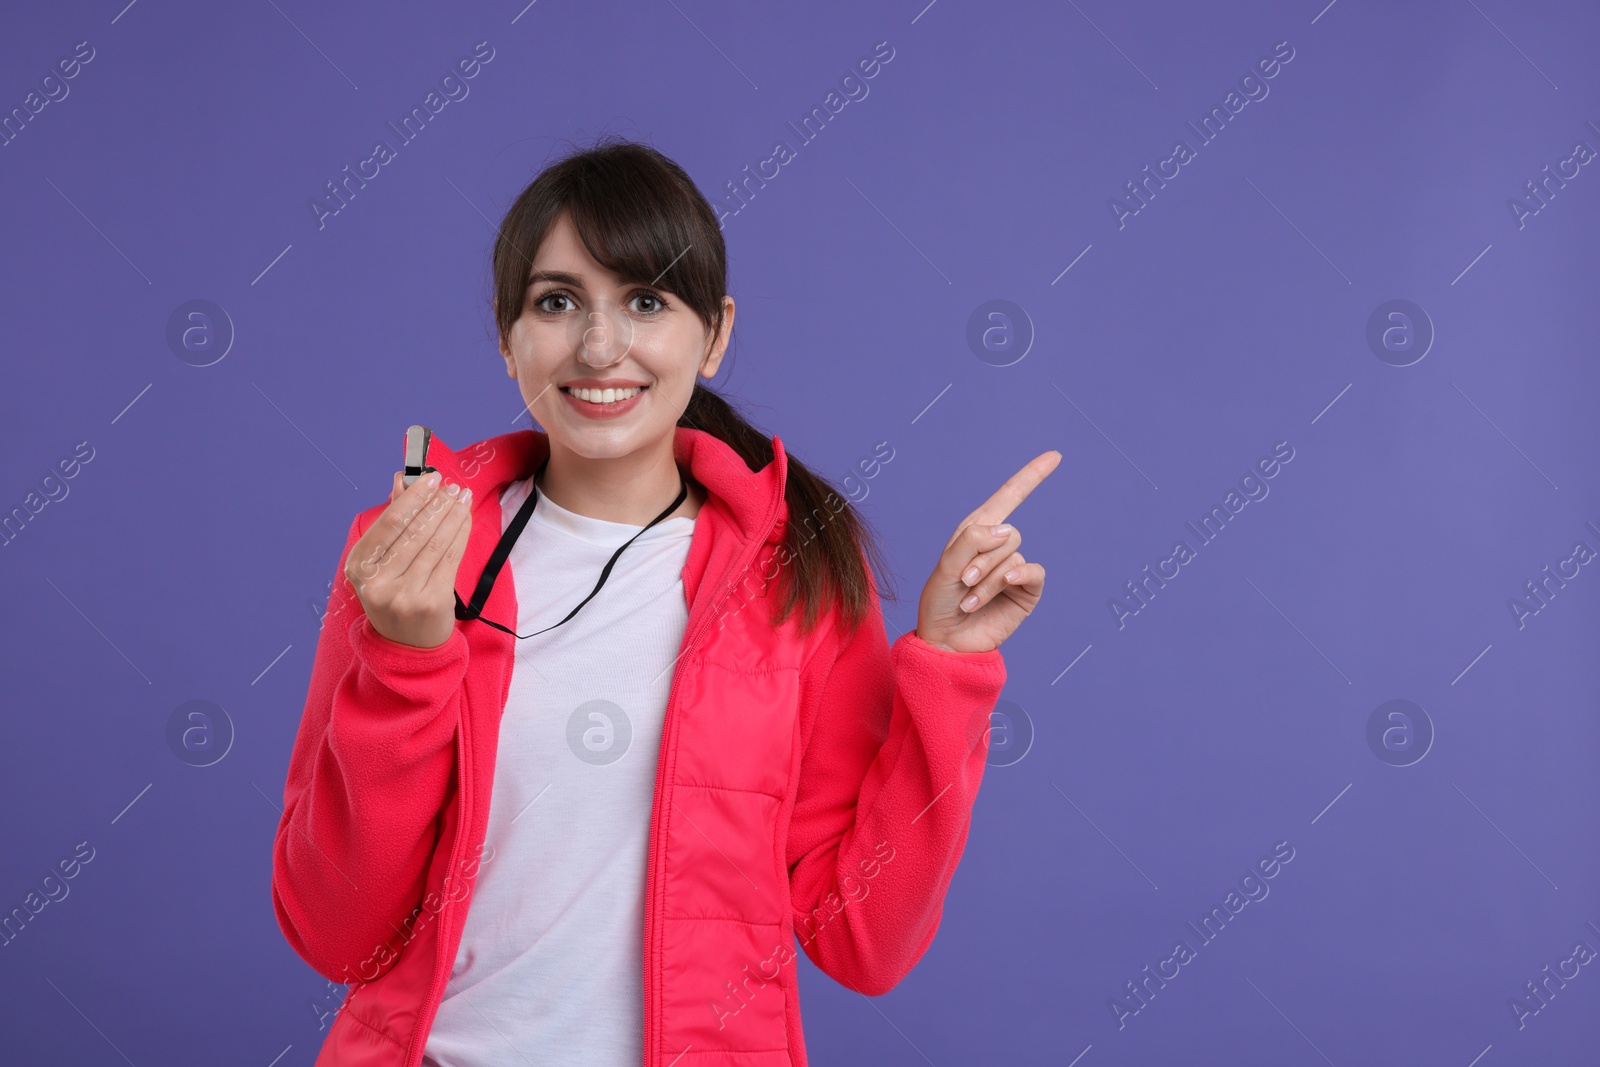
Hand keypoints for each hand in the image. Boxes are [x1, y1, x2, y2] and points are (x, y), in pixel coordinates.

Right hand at [343, 471, 473, 648]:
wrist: (407, 645)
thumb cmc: (395, 595)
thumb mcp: (383, 562)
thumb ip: (393, 521)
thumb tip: (401, 479)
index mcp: (359, 567)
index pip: (389, 523)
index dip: (414, 497)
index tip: (431, 478)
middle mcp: (377, 582)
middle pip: (415, 530)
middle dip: (437, 503)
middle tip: (452, 486)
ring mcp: (405, 594)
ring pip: (436, 542)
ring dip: (453, 515)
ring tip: (462, 497)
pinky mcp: (432, 601)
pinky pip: (451, 558)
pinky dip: (461, 534)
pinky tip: (465, 518)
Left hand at [915, 450, 1059, 653]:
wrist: (946, 642)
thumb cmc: (940, 603)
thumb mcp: (946, 566)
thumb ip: (972, 541)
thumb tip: (1008, 531)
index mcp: (976, 532)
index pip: (1009, 497)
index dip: (1031, 476)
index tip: (1055, 456)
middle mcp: (997, 547)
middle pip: (1007, 533)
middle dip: (981, 559)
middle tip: (963, 582)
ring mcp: (1014, 569)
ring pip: (1013, 555)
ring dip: (987, 579)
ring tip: (969, 598)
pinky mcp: (1026, 591)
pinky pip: (1032, 571)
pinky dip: (1016, 577)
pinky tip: (1003, 588)